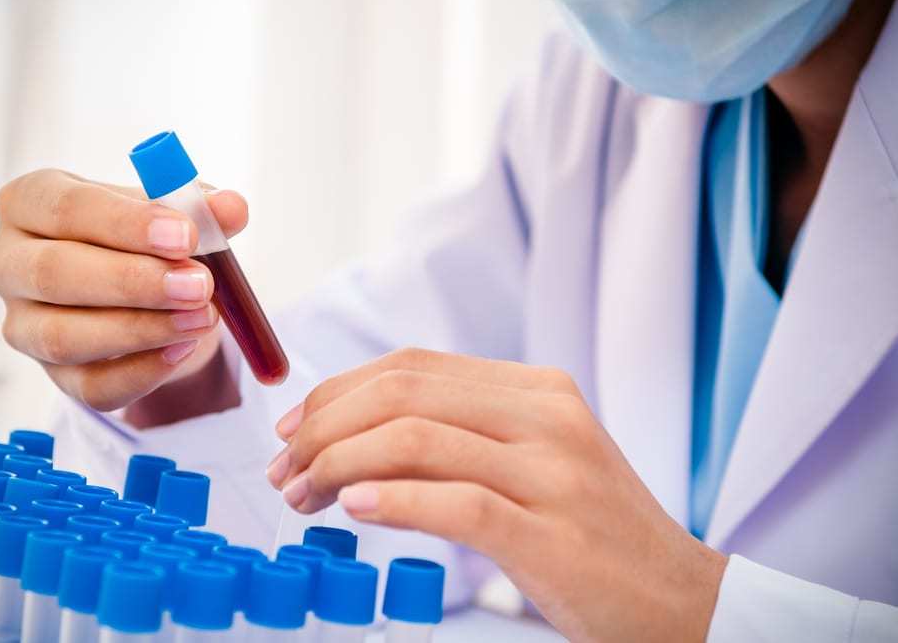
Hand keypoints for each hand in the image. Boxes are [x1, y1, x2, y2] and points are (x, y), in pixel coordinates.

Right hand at [0, 169, 247, 415]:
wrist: (150, 294)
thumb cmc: (148, 239)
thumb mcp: (176, 214)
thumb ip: (203, 210)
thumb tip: (231, 209)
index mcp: (29, 202)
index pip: (64, 207)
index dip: (126, 223)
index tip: (186, 236)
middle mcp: (8, 263)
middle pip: (53, 274)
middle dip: (133, 282)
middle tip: (199, 285)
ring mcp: (23, 325)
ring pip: (63, 337)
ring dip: (140, 330)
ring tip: (203, 318)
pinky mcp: (54, 376)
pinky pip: (90, 386)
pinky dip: (142, 372)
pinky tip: (183, 350)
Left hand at [266, 348, 726, 642]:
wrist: (679, 598)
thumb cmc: (592, 533)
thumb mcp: (534, 461)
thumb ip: (459, 438)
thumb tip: (355, 443)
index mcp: (537, 390)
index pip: (413, 366)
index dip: (338, 390)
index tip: (294, 427)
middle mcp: (546, 417)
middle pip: (404, 392)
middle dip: (326, 426)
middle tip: (286, 469)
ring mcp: (553, 473)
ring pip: (417, 439)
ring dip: (338, 464)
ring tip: (303, 496)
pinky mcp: (553, 536)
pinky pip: (456, 503)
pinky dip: (393, 500)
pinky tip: (352, 509)